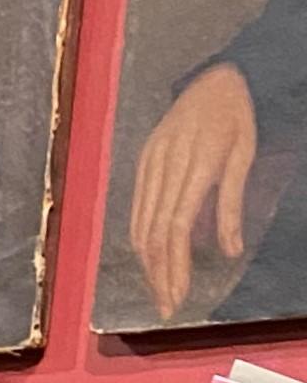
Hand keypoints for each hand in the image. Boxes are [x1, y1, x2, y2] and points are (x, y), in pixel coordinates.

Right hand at [131, 64, 257, 322]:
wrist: (214, 76)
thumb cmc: (237, 116)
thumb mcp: (244, 155)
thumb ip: (232, 204)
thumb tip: (230, 251)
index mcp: (196, 165)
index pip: (177, 228)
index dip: (175, 266)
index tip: (178, 297)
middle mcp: (167, 166)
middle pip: (155, 233)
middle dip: (159, 274)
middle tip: (166, 306)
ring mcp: (151, 163)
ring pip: (141, 224)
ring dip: (148, 263)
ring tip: (158, 289)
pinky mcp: (143, 161)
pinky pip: (137, 208)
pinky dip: (140, 238)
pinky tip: (149, 259)